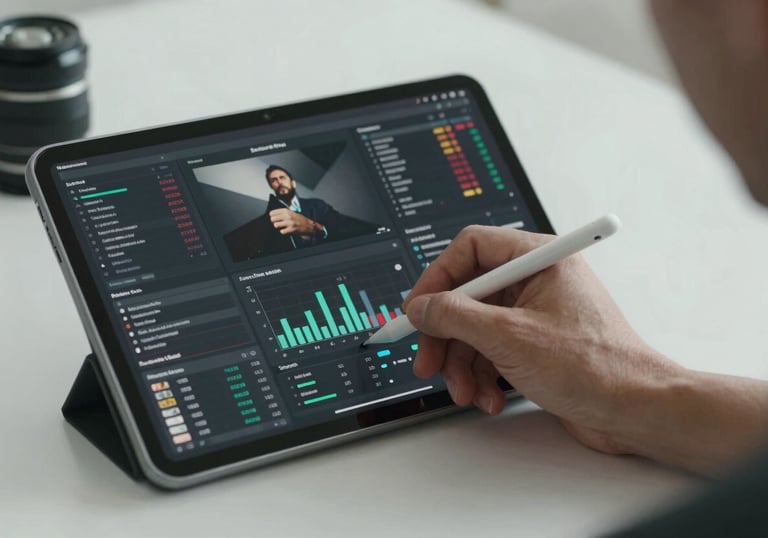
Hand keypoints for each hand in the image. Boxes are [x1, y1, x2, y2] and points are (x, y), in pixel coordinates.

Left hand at [269, 208, 318, 236]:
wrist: (309, 225)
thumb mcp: (292, 212)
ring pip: (276, 225)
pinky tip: (286, 230)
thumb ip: (283, 213)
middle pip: (273, 219)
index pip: (273, 212)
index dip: (272, 216)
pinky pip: (281, 231)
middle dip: (274, 221)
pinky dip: (283, 231)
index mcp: (287, 211)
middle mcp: (287, 216)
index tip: (273, 217)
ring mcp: (289, 223)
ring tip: (282, 226)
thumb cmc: (300, 219)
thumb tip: (273, 215)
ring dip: (278, 227)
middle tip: (278, 222)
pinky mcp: (291, 229)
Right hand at [403, 225, 683, 460]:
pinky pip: (493, 350)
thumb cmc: (594, 366)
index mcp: (538, 259)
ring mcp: (536, 314)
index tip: (417, 310)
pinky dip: (483, 376)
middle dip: (445, 334)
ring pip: (476, 329)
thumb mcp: (509, 337)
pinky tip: (489, 398)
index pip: (470, 249)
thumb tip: (421, 306)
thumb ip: (456, 316)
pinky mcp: (536, 344)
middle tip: (428, 362)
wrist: (635, 411)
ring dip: (463, 364)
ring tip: (466, 392)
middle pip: (467, 295)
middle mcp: (536, 281)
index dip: (438, 278)